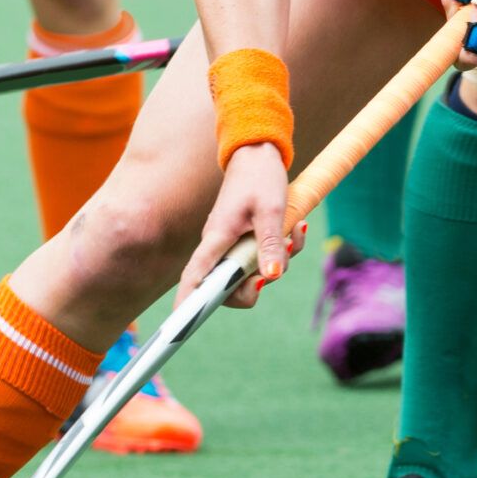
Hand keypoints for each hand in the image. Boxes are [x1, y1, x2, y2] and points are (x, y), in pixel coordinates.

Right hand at [180, 143, 293, 308]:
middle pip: (226, 287)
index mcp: (217, 238)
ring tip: (294, 231)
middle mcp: (219, 246)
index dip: (187, 302)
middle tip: (275, 270)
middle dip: (255, 286)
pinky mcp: (244, 241)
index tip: (181, 324)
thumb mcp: (271, 210)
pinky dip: (283, 249)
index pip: (195, 276)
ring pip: (251, 273)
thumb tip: (271, 276)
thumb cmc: (260, 177)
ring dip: (278, 260)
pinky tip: (295, 228)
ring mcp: (231, 245)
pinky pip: (262, 258)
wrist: (260, 153)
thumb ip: (270, 244)